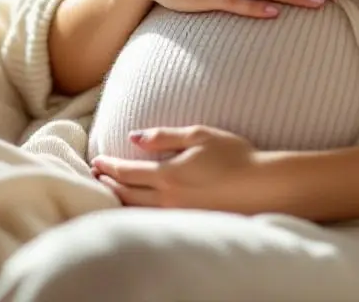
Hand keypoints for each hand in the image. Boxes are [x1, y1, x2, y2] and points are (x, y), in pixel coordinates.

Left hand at [90, 125, 282, 214]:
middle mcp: (168, 199)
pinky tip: (135, 206)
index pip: (127, 172)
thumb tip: (134, 138)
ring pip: (137, 211)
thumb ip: (164, 136)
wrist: (262, 187)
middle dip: (108, 183)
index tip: (96, 161)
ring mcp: (177, 215)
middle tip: (95, 175)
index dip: (108, 167)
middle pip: (126, 194)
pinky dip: (136, 212)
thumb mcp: (199, 135)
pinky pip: (152, 219)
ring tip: (109, 190)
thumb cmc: (234, 156)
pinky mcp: (188, 224)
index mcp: (168, 175)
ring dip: (119, 199)